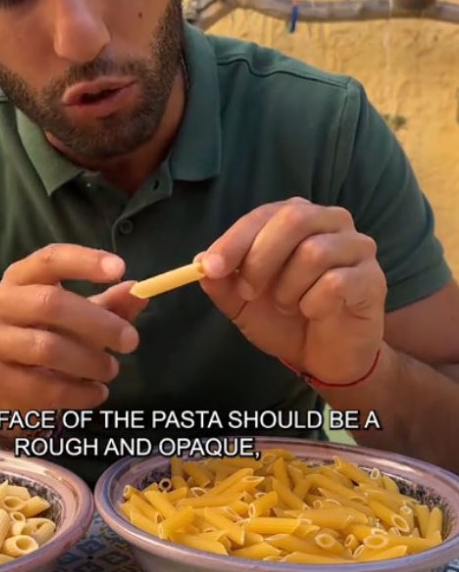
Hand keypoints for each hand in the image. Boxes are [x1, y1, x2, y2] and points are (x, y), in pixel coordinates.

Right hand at [0, 244, 146, 413]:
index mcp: (20, 277)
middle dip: (97, 322)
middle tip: (131, 341)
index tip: (120, 269)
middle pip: (50, 303)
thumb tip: (139, 292)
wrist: (3, 384)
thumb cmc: (44, 335)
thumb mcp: (76, 315)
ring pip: (47, 348)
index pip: (50, 259)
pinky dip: (78, 392)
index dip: (84, 262)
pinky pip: (43, 387)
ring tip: (111, 370)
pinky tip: (97, 393)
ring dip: (89, 361)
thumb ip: (109, 304)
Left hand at [196, 198, 386, 384]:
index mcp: (298, 216)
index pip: (264, 215)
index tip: (210, 267)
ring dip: (288, 288)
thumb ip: (222, 281)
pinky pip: (336, 283)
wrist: (325, 357)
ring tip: (287, 305)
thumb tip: (200, 263)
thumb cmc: (285, 318)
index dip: (234, 240)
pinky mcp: (372, 279)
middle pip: (294, 219)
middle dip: (261, 258)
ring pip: (314, 252)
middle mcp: (331, 221)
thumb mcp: (242, 302)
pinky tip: (313, 313)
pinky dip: (313, 303)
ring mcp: (357, 247)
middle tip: (248, 292)